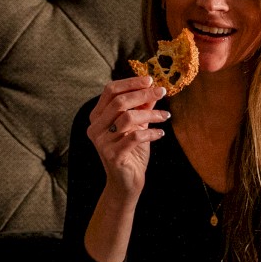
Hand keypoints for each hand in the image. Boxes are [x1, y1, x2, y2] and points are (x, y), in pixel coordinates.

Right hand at [86, 75, 169, 197]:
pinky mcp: (112, 155)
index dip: (130, 82)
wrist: (127, 182)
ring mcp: (101, 142)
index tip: (150, 80)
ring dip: (150, 114)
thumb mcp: (137, 125)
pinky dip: (151, 133)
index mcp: (97, 116)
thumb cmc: (131, 151)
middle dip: (142, 94)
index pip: (110, 91)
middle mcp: (95, 128)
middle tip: (162, 92)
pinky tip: (161, 134)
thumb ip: (142, 107)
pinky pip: (134, 137)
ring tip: (165, 116)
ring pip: (127, 118)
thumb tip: (153, 87)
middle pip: (119, 102)